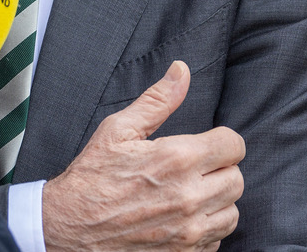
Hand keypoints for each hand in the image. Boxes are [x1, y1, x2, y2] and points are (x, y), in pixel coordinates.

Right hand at [41, 61, 244, 251]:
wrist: (69, 227)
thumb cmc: (91, 177)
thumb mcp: (117, 130)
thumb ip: (156, 101)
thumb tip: (181, 71)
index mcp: (176, 159)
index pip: (233, 145)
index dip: (221, 140)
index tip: (206, 144)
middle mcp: (189, 197)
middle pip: (237, 178)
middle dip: (219, 169)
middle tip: (193, 168)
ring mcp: (189, 231)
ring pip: (232, 211)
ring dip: (216, 200)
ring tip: (189, 193)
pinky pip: (217, 239)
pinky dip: (206, 228)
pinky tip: (182, 217)